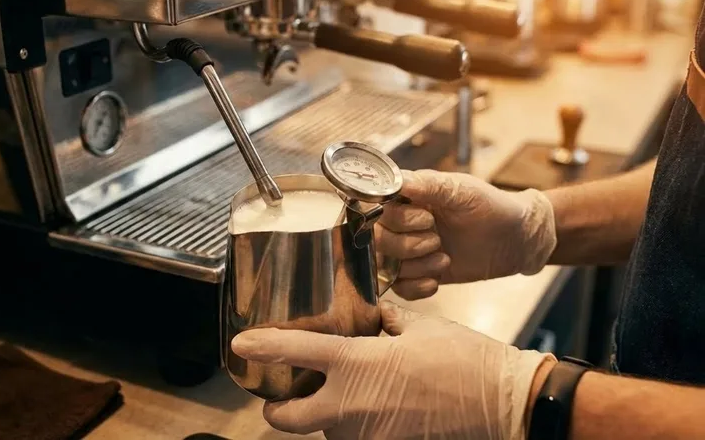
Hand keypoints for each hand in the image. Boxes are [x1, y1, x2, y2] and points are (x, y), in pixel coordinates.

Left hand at [231, 301, 554, 439]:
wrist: (500, 402)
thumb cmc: (463, 359)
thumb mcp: (420, 326)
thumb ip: (386, 319)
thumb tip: (373, 314)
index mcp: (357, 364)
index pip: (296, 353)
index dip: (262, 348)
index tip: (240, 346)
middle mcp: (351, 405)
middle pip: (287, 420)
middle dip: (276, 410)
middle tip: (282, 396)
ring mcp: (366, 434)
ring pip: (323, 431)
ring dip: (325, 417)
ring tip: (345, 396)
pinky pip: (356, 438)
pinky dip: (355, 426)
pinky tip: (375, 408)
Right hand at [376, 170, 556, 298]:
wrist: (515, 239)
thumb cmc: (491, 206)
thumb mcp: (461, 190)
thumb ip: (427, 185)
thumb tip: (397, 180)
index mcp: (408, 197)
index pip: (378, 209)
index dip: (399, 219)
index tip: (427, 218)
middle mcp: (402, 223)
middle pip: (378, 240)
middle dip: (408, 245)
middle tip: (438, 239)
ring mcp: (408, 250)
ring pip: (387, 266)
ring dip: (417, 266)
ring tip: (444, 258)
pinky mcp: (419, 273)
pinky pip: (399, 288)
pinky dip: (417, 287)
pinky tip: (437, 279)